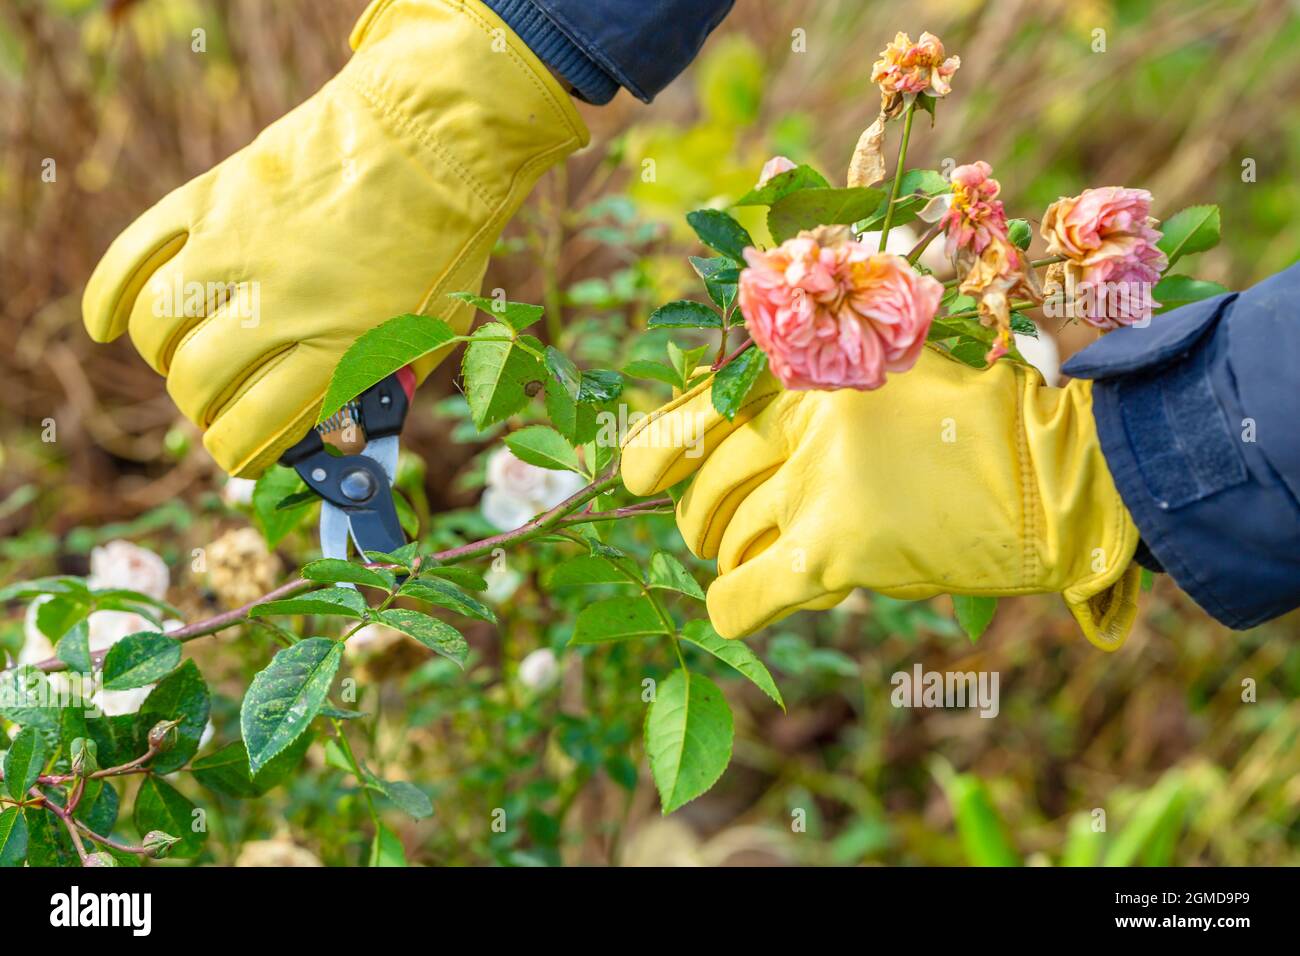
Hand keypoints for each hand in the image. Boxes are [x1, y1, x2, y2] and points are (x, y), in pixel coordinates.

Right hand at [82, 0, 586, 475]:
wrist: (432, 140)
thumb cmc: (443, 243)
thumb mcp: (434, 333)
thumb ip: (384, 386)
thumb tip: (338, 435)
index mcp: (345, 344)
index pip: (258, 425)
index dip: (240, 453)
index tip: (241, 453)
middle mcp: (285, 301)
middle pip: (199, 382)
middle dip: (203, 409)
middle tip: (220, 403)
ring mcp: (240, 246)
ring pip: (159, 329)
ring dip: (167, 358)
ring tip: (191, 357)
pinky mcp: (213, 198)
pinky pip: (134, 256)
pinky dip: (109, 298)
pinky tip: (109, 327)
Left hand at [620, 346, 1140, 647]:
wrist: (1065, 469)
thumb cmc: (995, 413)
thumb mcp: (907, 362)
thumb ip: (833, 373)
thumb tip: (758, 393)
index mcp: (817, 366)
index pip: (703, 405)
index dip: (658, 444)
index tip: (635, 473)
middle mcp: (805, 418)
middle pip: (710, 482)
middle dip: (703, 513)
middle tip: (721, 529)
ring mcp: (818, 483)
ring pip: (728, 535)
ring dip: (731, 553)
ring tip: (761, 557)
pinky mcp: (838, 550)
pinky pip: (748, 591)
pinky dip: (732, 602)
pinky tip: (732, 605)